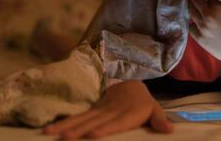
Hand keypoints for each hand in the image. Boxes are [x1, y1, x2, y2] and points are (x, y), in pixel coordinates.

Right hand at [42, 80, 172, 139]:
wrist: (132, 86)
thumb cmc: (144, 103)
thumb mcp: (155, 110)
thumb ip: (160, 120)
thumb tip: (170, 130)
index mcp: (129, 113)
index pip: (116, 122)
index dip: (106, 128)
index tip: (94, 134)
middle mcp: (112, 111)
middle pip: (95, 121)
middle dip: (80, 129)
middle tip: (65, 138)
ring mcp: (100, 109)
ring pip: (83, 118)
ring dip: (67, 126)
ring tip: (51, 134)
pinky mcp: (93, 109)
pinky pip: (79, 116)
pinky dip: (65, 122)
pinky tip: (51, 129)